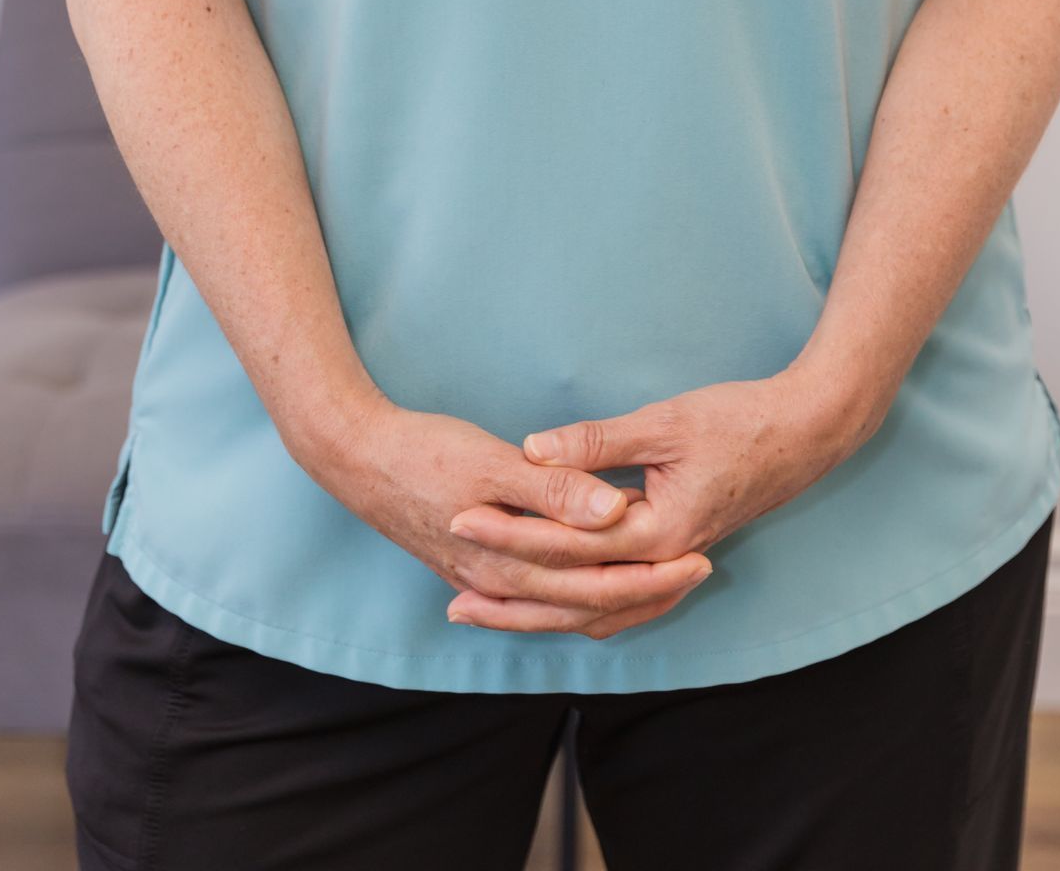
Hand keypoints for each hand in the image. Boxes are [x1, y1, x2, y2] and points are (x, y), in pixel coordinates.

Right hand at [301, 393, 712, 637]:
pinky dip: (572, 598)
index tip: (702, 556)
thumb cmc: (424, 453)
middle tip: (702, 571)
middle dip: (648, 591)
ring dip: (614, 599)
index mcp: (512, 560)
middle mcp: (502, 583)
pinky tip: (586, 589)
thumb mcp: (493, 461)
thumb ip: (555, 490)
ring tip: (662, 582)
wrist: (357, 458)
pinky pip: (538, 598)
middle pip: (589, 604)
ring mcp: (486, 580)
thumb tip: (613, 512)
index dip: (654, 573)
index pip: (599, 583)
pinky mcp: (476, 566)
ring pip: (564, 607)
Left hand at [444, 369, 859, 636]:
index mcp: (658, 532)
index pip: (567, 545)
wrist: (806, 434)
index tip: (460, 519)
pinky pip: (622, 602)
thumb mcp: (664, 421)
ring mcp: (673, 566)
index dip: (510, 531)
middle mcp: (664, 563)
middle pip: (575, 598)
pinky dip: (584, 608)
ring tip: (490, 613)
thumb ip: (596, 441)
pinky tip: (557, 607)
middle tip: (454, 599)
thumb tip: (532, 450)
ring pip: (599, 611)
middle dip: (513, 596)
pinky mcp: (677, 557)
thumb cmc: (739, 420)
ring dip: (544, 614)